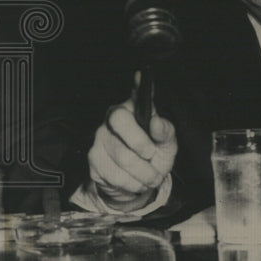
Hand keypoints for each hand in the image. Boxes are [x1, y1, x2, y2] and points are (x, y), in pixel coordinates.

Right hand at [87, 91, 176, 212]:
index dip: (139, 85)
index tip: (141, 75)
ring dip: (143, 173)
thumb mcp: (166, 144)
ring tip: (151, 177)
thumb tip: (155, 122)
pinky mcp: (93, 159)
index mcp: (133, 110)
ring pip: (122, 156)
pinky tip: (136, 182)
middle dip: (141, 144)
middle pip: (120, 121)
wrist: (138, 184)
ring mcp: (100, 138)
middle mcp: (113, 118)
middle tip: (152, 156)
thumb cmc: (153, 156)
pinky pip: (115, 174)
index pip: (136, 94)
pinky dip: (132, 183)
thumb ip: (164, 132)